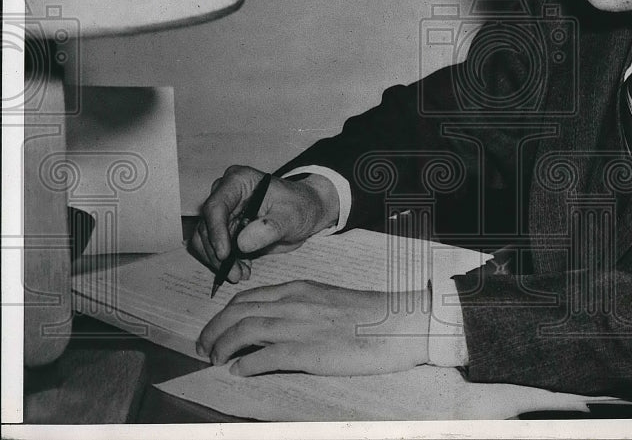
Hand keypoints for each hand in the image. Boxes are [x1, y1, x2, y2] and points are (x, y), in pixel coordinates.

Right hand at [189, 165, 339, 281]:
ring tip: (240, 274)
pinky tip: (242, 269)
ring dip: (219, 262)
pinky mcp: (225, 228)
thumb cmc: (301, 206)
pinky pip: (213, 248)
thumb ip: (270, 227)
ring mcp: (224, 212)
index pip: (216, 206)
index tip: (225, 255)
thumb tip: (242, 243)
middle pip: (206, 226)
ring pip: (205, 240)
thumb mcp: (292, 216)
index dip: (216, 231)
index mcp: (239, 181)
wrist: (306, 212)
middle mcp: (225, 194)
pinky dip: (224, 262)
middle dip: (218, 253)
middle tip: (234, 274)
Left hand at [196, 280, 430, 376]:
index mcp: (299, 290)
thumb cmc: (369, 316)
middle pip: (238, 312)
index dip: (224, 314)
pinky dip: (247, 364)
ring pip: (245, 331)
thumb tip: (275, 328)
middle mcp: (294, 304)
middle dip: (213, 329)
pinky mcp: (308, 352)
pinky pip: (265, 356)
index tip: (214, 329)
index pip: (248, 297)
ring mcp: (300, 327)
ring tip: (214, 360)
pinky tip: (240, 371)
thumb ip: (301, 309)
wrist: (399, 323)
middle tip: (203, 347)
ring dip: (222, 346)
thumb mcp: (329, 302)